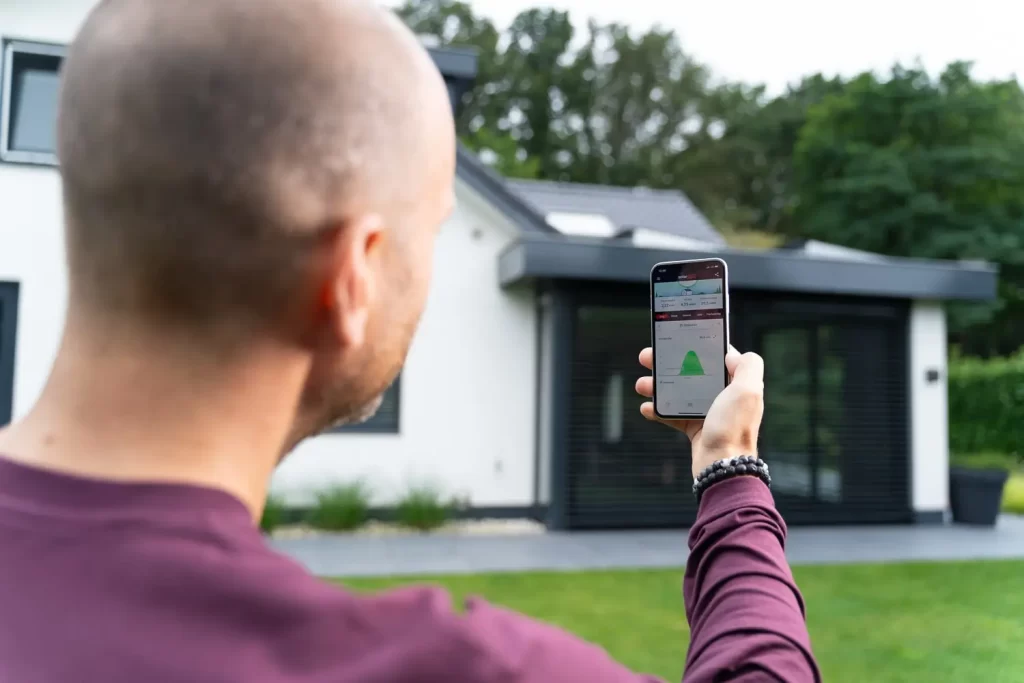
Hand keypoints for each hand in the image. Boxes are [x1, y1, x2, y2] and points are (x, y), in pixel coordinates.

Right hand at [635, 345, 763, 476]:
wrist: (721, 465)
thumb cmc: (734, 428)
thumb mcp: (748, 390)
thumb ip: (748, 365)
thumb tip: (731, 354)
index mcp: (737, 384)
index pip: (717, 357)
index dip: (697, 346)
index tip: (677, 339)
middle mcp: (724, 396)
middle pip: (692, 372)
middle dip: (668, 364)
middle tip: (647, 358)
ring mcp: (709, 413)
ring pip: (678, 392)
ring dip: (658, 386)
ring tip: (641, 384)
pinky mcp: (695, 428)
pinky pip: (673, 415)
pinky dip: (658, 410)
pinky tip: (646, 407)